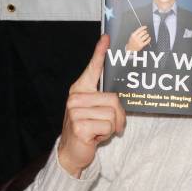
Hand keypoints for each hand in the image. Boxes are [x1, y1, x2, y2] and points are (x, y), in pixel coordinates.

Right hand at [58, 35, 125, 177]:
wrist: (72, 152)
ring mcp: (75, 111)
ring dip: (113, 126)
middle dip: (119, 116)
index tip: (107, 38)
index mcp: (80, 90)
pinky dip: (107, 134)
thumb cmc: (88, 130)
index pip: (92, 69)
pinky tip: (95, 137)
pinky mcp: (79, 125)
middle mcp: (75, 98)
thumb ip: (105, 100)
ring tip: (100, 131)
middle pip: (114, 99)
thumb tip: (119, 98)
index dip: (100, 53)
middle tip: (112, 125)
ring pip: (113, 114)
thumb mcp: (96, 112)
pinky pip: (108, 126)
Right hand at [125, 26, 150, 51]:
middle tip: (146, 32)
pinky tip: (149, 38)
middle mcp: (136, 38)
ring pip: (145, 36)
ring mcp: (139, 42)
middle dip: (145, 31)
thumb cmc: (131, 42)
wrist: (130, 49)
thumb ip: (136, 33)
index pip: (139, 29)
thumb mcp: (132, 36)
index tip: (145, 27)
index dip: (143, 27)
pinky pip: (147, 41)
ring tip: (147, 35)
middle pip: (143, 32)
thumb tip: (142, 29)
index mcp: (133, 35)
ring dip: (147, 35)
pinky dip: (149, 39)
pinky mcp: (141, 45)